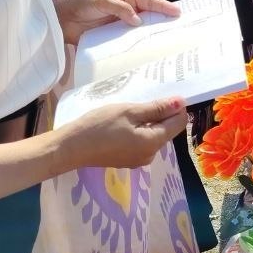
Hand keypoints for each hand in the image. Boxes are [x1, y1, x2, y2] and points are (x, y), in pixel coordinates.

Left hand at [55, 0, 178, 44]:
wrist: (62, 22)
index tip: (177, 12)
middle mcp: (127, 11)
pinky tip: (148, 52)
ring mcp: (122, 26)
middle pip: (149, 15)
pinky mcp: (115, 39)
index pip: (148, 1)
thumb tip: (139, 20)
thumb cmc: (81, 6)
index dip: (163, 6)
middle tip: (181, 27)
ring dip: (154, 34)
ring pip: (142, 29)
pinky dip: (140, 45)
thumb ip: (119, 8)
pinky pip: (131, 41)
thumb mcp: (100, 2)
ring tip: (169, 41)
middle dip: (164, 20)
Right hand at [55, 98, 187, 169]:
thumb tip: (181, 102)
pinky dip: (140, 129)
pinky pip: (143, 141)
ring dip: (150, 120)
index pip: (178, 123)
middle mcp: (150, 155)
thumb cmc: (99, 126)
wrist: (71, 148)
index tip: (166, 92)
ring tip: (135, 106)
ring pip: (154, 135)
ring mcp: (139, 159)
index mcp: (153, 143)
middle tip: (146, 97)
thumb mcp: (129, 112)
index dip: (176, 107)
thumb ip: (156, 108)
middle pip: (167, 130)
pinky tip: (127, 120)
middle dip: (162, 113)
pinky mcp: (128, 159)